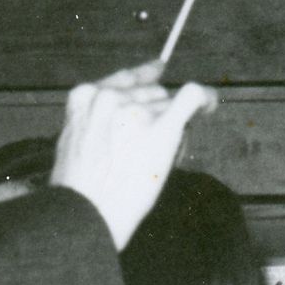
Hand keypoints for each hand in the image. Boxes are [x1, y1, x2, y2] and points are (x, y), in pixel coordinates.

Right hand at [51, 61, 218, 249]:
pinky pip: (192, 97)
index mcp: (84, 97)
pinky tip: (210, 104)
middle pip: (151, 93)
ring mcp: (137, 111)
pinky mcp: (162, 128)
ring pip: (168, 105)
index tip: (158, 71)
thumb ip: (96, 123)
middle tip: (148, 149)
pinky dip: (204, 98)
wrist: (87, 213)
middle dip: (156, 113)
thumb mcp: (74, 144)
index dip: (145, 78)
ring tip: (153, 163)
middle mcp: (110, 96)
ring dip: (170, 125)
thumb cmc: (79, 190)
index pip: (125, 79)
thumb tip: (125, 120)